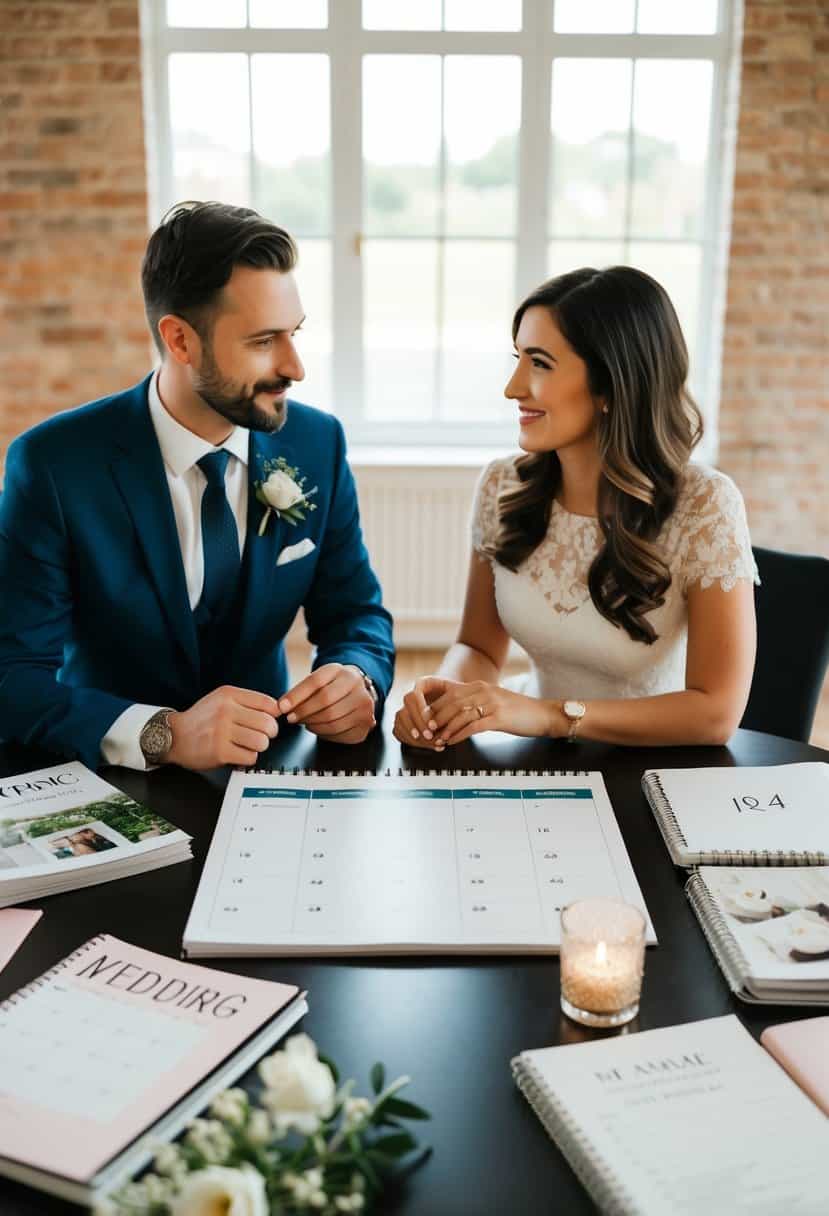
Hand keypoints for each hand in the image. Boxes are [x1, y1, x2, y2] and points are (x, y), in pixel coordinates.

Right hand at [167, 686, 279, 768]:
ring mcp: (222, 731)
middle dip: (269, 733)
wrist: (174, 736)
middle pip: (268, 724)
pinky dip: (247, 758)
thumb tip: (278, 710)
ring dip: (259, 747)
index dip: (274, 716)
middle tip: (261, 736)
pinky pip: (250, 757)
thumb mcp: (221, 700)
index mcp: (229, 695)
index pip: (268, 704)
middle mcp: (226, 710)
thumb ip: (246, 702)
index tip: (268, 721)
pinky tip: (238, 753)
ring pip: (261, 742)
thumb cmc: (202, 720)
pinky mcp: (220, 751)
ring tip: (248, 745)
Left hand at [278, 663, 375, 744]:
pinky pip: (340, 732)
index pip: (316, 681)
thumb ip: (301, 691)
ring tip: (305, 722)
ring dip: (312, 724)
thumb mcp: (319, 681)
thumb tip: (282, 706)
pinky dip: (324, 733)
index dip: (297, 695)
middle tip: (292, 718)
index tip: (282, 707)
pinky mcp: (366, 723)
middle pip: (325, 701)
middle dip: (304, 712)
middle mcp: (356, 685)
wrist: (358, 691)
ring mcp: (364, 705)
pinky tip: (318, 727)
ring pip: (332, 720)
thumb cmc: (332, 687)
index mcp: (341, 671)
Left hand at [394, 676, 563, 748]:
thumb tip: (454, 715)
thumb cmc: (517, 712)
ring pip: (460, 715)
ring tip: (437, 739)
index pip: (450, 694)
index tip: (426, 719)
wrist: (542, 715)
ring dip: (445, 729)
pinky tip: (451, 742)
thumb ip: (475, 704)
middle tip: (426, 731)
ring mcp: (492, 703)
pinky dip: (459, 735)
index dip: (436, 707)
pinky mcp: (499, 717)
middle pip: (452, 704)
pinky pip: (473, 727)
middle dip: (436, 718)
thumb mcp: (493, 702)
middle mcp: (484, 691)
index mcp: (480, 686)